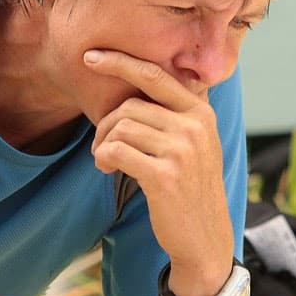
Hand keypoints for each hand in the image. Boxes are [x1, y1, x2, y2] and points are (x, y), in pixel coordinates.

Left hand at [84, 49, 232, 295]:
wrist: (206, 238)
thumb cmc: (191, 189)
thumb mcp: (197, 145)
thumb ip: (177, 114)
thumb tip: (142, 82)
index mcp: (201, 113)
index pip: (154, 74)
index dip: (119, 62)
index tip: (90, 57)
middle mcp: (195, 126)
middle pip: (130, 105)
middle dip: (105, 125)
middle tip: (101, 147)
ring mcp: (182, 150)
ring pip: (121, 128)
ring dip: (102, 145)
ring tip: (105, 162)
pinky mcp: (164, 175)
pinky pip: (117, 151)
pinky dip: (103, 159)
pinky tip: (107, 170)